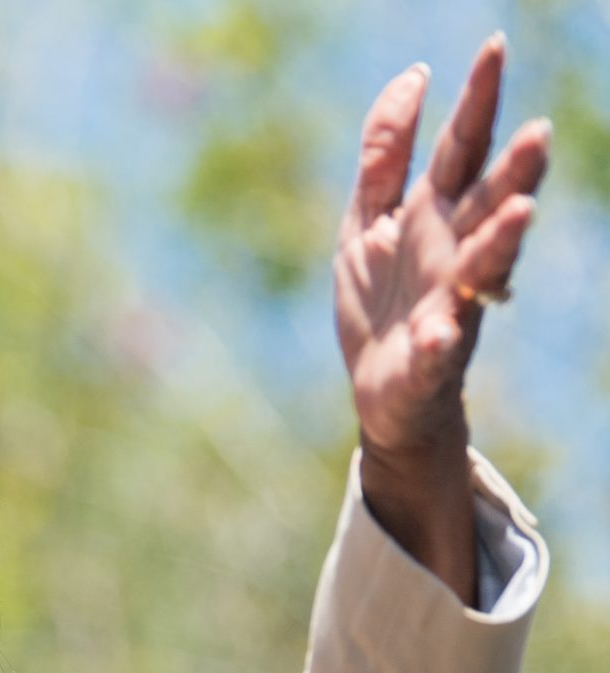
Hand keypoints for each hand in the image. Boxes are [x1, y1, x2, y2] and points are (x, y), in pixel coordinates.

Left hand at [332, 33, 549, 602]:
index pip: (464, 148)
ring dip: (502, 241)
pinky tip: (438, 333)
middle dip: (515, 171)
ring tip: (522, 212)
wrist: (383, 391)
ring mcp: (446, 304)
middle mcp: (452, 253)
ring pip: (483, 268)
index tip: (493, 46)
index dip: (477, 100)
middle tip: (539, 131)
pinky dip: (438, 341)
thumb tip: (414, 74)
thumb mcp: (366, 218)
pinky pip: (436, 349)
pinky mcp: (429, 358)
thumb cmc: (383, 300)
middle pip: (488, 204)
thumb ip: (385, 153)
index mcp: (435, 215)